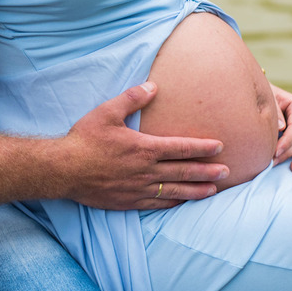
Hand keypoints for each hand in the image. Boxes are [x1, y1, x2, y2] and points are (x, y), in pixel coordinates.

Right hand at [60, 81, 227, 210]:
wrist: (64, 170)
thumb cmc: (85, 139)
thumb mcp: (107, 112)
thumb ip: (132, 99)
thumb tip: (154, 87)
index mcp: (144, 148)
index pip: (181, 147)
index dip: (202, 147)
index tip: (220, 146)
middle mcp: (145, 171)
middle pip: (183, 171)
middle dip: (207, 171)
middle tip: (227, 171)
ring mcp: (138, 188)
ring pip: (174, 190)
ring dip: (196, 190)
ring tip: (214, 191)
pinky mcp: (128, 201)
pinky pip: (156, 204)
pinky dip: (173, 202)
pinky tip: (181, 202)